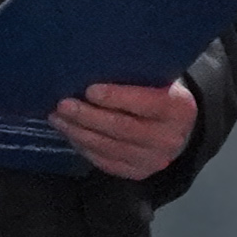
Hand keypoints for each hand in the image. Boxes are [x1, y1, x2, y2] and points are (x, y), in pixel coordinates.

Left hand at [52, 78, 198, 184]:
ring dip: (78, 132)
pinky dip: (84, 147)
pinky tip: (69, 132)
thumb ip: (135, 74)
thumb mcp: (157, 77)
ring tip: (57, 118)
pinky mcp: (138, 172)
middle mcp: (170, 138)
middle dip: (88, 116)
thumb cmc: (158, 91)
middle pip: (122, 129)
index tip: (89, 90)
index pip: (146, 103)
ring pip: (109, 148)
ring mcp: (154, 159)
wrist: (176, 126)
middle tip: (63, 104)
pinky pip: (105, 162)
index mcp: (179, 108)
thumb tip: (92, 64)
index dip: (116, 97)